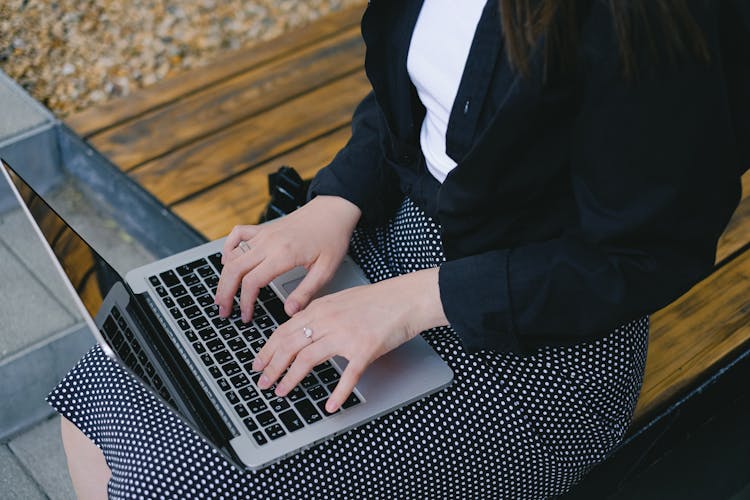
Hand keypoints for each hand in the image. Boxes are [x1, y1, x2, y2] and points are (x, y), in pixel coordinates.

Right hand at [215, 196, 360, 321]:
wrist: (334, 210)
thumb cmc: (332, 237)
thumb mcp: (326, 270)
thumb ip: (306, 292)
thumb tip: (290, 312)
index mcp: (284, 254)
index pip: (252, 282)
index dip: (245, 302)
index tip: (246, 316)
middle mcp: (269, 243)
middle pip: (234, 269)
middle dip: (225, 293)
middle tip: (223, 311)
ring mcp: (264, 234)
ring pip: (233, 256)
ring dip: (223, 277)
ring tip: (222, 295)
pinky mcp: (263, 229)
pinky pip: (237, 234)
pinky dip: (228, 248)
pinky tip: (227, 260)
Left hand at [252, 268, 447, 412]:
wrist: (407, 299)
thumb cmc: (379, 300)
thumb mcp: (341, 300)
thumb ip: (320, 313)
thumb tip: (301, 327)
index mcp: (320, 308)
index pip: (284, 331)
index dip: (267, 350)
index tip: (258, 364)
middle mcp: (328, 320)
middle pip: (289, 346)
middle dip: (271, 367)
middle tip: (262, 383)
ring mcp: (345, 335)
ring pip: (307, 359)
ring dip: (291, 379)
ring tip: (282, 392)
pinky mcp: (364, 350)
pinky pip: (347, 376)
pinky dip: (337, 393)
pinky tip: (330, 405)